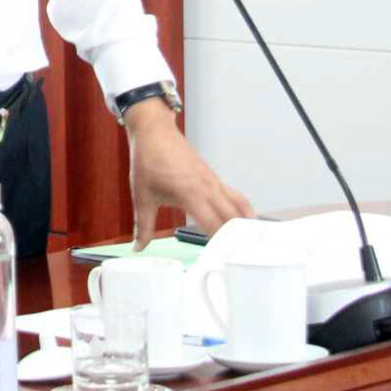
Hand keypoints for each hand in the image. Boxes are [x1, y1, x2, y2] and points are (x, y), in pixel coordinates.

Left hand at [124, 104, 254, 247]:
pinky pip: (234, 196)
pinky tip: (243, 222)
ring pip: (239, 205)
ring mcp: (213, 181)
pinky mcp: (213, 178)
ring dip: (245, 223)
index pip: (213, 223)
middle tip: (244, 256)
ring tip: (251, 243)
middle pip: (233, 216)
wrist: (154, 132)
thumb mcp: (142, 197)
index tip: (225, 258)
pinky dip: (241, 210)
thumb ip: (143, 226)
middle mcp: (207, 187)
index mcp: (190, 192)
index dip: (221, 242)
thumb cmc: (148, 160)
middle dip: (239, 237)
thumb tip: (139, 246)